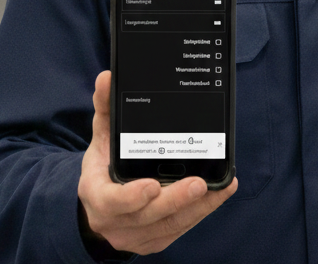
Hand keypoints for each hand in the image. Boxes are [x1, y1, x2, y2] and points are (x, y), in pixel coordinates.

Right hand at [78, 71, 237, 254]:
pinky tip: (220, 192)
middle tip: (198, 183)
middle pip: (147, 216)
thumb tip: (107, 77)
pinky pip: (181, 228)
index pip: (111, 201)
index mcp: (97, 194)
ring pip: (169, 225)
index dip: (131, 197)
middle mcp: (115, 221)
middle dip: (175, 200)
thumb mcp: (101, 135)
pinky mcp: (156, 240)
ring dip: (196, 207)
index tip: (152, 185)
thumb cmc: (103, 165)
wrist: (101, 203)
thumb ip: (106, 107)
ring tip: (219, 186)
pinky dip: (202, 212)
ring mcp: (136, 235)